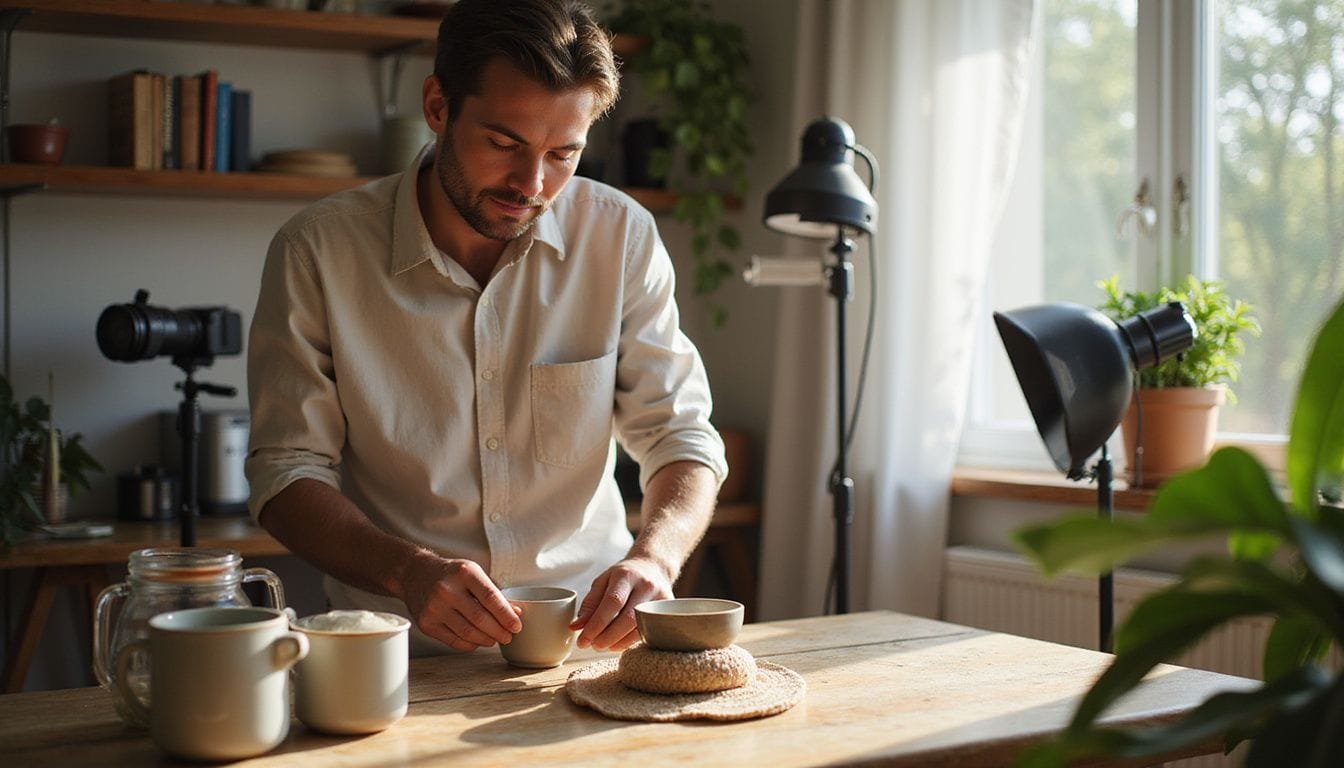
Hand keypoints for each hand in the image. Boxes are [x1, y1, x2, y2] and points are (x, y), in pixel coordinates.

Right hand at [399, 555, 521, 651]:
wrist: (415, 574)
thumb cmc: (452, 574)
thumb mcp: (474, 574)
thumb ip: (494, 593)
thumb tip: (516, 613)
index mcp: (464, 572)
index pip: (491, 598)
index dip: (507, 615)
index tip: (517, 626)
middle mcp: (447, 589)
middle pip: (480, 619)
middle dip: (499, 631)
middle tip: (508, 637)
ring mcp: (434, 608)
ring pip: (468, 633)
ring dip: (487, 640)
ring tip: (495, 639)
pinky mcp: (426, 624)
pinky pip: (454, 641)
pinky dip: (470, 644)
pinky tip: (478, 641)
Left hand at [571, 557, 673, 650]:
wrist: (654, 568)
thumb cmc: (625, 576)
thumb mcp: (603, 581)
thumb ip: (590, 604)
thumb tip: (575, 627)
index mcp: (626, 575)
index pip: (612, 602)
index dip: (597, 624)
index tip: (583, 640)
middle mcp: (646, 586)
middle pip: (627, 618)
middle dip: (607, 637)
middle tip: (592, 646)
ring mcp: (660, 599)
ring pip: (639, 628)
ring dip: (617, 642)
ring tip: (602, 646)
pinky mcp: (667, 611)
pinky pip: (648, 632)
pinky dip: (629, 642)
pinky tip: (617, 644)